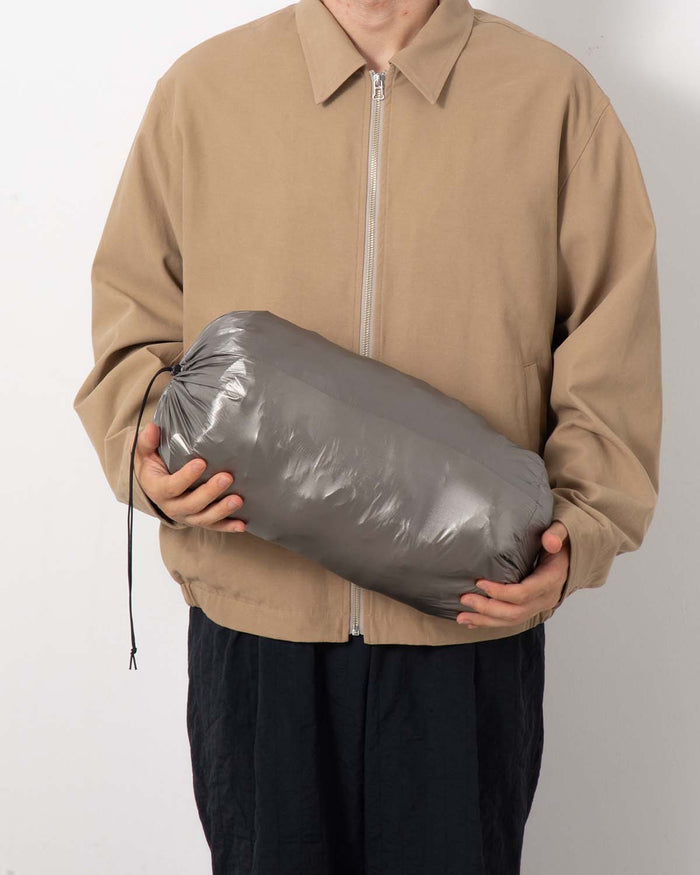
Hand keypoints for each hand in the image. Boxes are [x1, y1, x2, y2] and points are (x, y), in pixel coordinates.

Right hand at [134, 421, 246, 532]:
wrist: (154, 485)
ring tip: (238, 499)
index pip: (171, 487)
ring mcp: (186, 516)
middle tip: (226, 477)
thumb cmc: (152, 466)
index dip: (186, 477)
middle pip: (191, 504)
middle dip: (210, 492)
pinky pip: (213, 526)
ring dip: (222, 510)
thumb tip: (154, 428)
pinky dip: (228, 526)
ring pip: (204, 518)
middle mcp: (172, 507)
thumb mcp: (144, 453)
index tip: (201, 462)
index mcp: (158, 490)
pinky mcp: (199, 519)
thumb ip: (148, 441)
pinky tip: (242, 525)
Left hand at [455, 521, 569, 627]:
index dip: (500, 592)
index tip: (479, 582)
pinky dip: (490, 622)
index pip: (523, 593)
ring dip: (485, 620)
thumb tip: (550, 541)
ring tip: (462, 617)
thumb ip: (555, 535)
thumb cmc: (561, 544)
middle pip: (514, 611)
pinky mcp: (530, 609)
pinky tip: (473, 622)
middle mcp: (545, 598)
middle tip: (464, 599)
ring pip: (511, 620)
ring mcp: (538, 606)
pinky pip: (510, 620)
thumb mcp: (562, 534)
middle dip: (487, 608)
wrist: (571, 559)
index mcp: (550, 580)